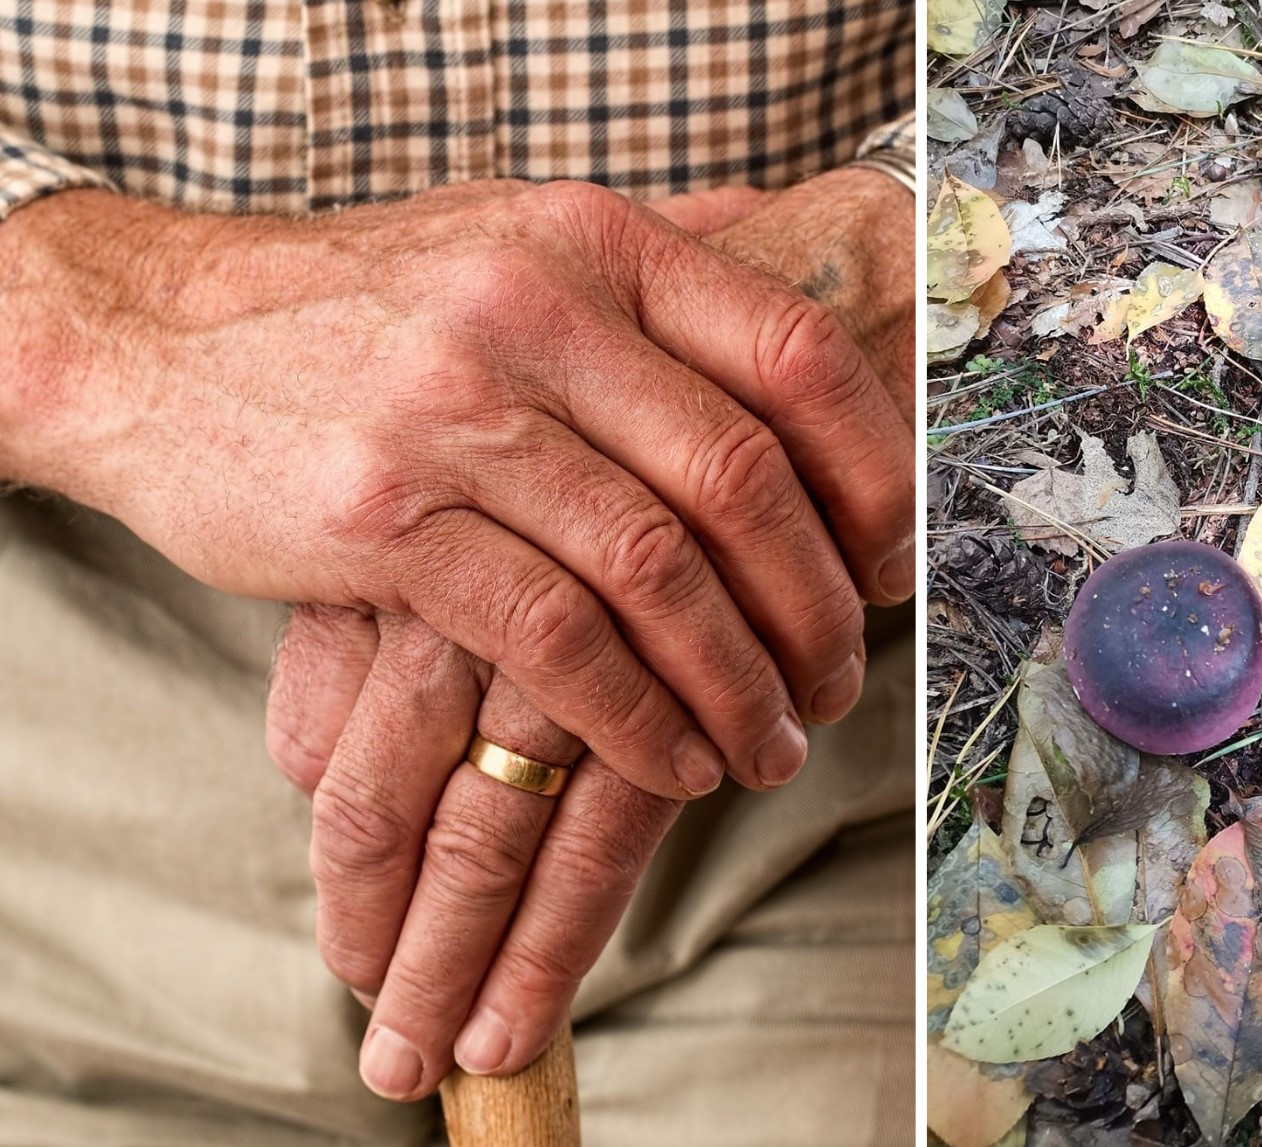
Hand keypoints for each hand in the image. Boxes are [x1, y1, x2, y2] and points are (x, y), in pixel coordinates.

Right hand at [259, 177, 912, 1099]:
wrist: (153, 337)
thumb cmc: (362, 308)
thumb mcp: (508, 237)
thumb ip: (644, 258)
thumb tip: (780, 242)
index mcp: (596, 242)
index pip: (793, 351)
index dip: (873, 470)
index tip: (894, 562)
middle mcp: (537, 310)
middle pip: (740, 479)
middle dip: (814, 605)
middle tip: (839, 682)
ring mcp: (456, 411)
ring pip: (657, 572)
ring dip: (735, 683)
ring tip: (769, 745)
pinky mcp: (385, 519)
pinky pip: (553, 638)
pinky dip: (632, 715)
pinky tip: (669, 760)